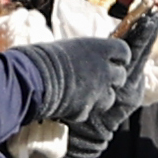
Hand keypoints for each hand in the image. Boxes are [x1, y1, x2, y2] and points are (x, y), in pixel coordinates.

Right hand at [12, 32, 139, 125]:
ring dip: (101, 96)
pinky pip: (91, 110)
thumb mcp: (69, 48)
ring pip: (110, 97)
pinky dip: (83, 109)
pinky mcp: (87, 109)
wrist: (33, 79)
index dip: (120, 57)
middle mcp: (104, 70)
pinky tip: (70, 103)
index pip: (124, 52)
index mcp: (100, 49)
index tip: (115, 59)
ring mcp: (97, 91)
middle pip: (121, 76)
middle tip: (100, 78)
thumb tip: (91, 56)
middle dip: (112, 78)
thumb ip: (86, 54)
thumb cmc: (44, 58)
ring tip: (85, 92)